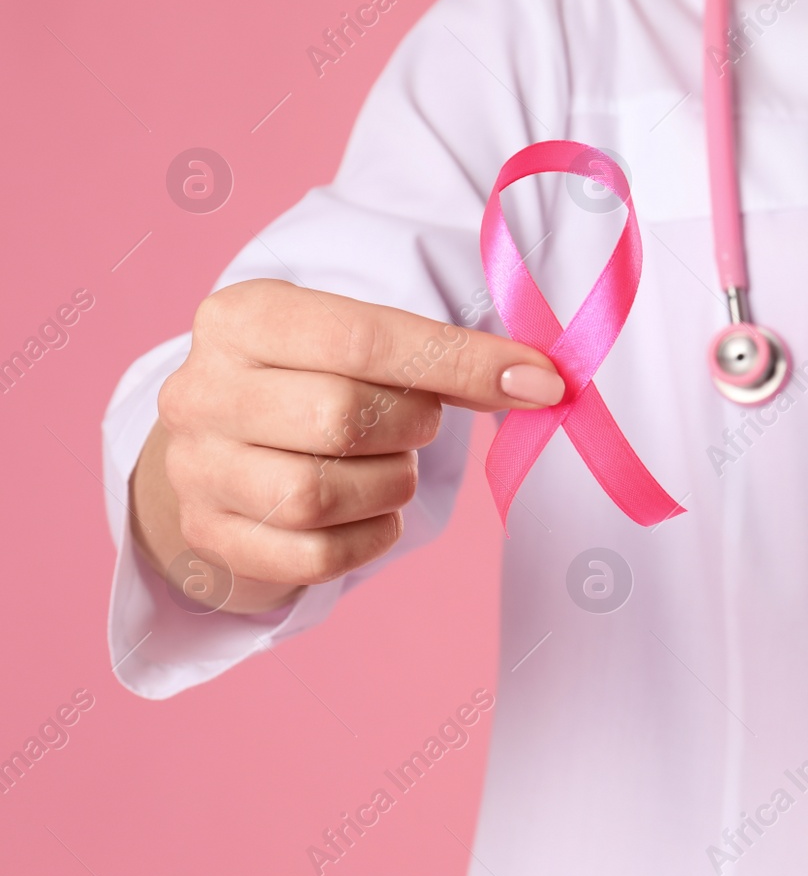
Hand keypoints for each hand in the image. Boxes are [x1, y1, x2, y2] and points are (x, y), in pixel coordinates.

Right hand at [129, 279, 563, 613]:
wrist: (224, 445)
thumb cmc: (315, 381)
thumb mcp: (360, 343)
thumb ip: (442, 354)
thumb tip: (542, 383)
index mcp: (241, 318)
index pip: (364, 337)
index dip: (463, 361)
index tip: (540, 381)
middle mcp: (201, 391)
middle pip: (337, 417)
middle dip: (409, 426)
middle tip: (419, 424)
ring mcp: (196, 470)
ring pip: (316, 496)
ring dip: (387, 485)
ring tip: (391, 466)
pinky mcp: (211, 539)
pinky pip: (313, 558)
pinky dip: (368, 540)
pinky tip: (373, 513)